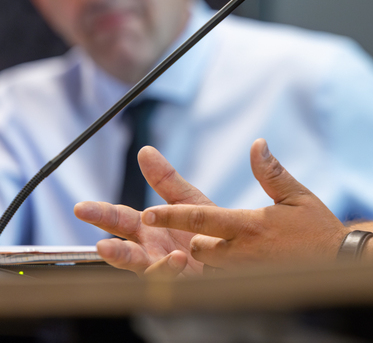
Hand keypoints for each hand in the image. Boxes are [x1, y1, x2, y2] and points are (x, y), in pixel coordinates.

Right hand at [74, 145, 210, 276]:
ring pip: (145, 269)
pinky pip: (173, 278)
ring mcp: (164, 268)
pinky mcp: (183, 281)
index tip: (81, 208)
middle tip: (102, 246)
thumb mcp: (186, 199)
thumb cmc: (203, 228)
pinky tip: (177, 257)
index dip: (100, 213)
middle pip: (125, 251)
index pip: (118, 219)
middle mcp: (150, 251)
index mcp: (147, 229)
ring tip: (142, 260)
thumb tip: (145, 151)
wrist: (233, 251)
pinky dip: (171, 269)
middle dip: (112, 251)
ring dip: (143, 266)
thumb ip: (165, 179)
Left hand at [140, 138, 346, 268]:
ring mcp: (244, 273)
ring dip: (216, 257)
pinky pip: (226, 280)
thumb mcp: (297, 195)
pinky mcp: (251, 287)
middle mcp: (241, 252)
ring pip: (209, 265)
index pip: (200, 218)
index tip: (148, 213)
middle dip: (201, 238)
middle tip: (223, 232)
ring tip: (244, 250)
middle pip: (198, 246)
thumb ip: (271, 172)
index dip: (171, 215)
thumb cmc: (318, 228)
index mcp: (249, 225)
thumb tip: (257, 144)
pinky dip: (230, 273)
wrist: (339, 263)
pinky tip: (253, 266)